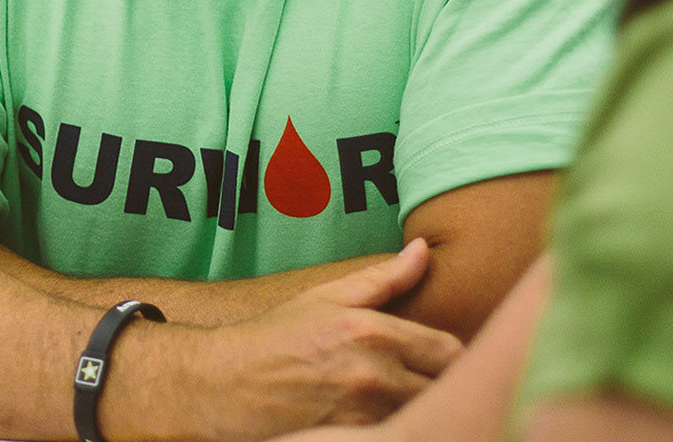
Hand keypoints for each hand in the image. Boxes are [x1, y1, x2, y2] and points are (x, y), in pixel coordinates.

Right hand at [119, 239, 461, 440]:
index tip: (440, 360)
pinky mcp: (347, 439)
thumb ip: (383, 279)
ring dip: (418, 408)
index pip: (450, 351)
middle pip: (443, 389)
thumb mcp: (326, 297)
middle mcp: (373, 374)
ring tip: (402, 400)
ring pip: (421, 415)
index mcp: (372, 331)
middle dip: (439, 386)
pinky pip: (391, 435)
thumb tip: (422, 250)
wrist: (221, 384)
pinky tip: (381, 417)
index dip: (452, 358)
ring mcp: (361, 414)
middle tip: (426, 382)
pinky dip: (393, 427)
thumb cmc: (274, 337)